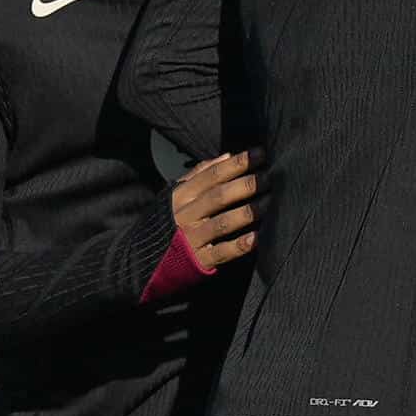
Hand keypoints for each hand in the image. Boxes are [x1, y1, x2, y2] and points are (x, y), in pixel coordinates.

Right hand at [172, 148, 264, 270]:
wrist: (147, 257)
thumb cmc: (171, 219)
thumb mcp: (177, 193)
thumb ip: (200, 173)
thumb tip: (227, 155)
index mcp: (181, 195)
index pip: (212, 175)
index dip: (237, 163)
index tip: (259, 154)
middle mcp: (186, 215)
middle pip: (219, 196)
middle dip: (246, 185)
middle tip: (269, 177)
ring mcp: (192, 238)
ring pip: (223, 223)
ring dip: (248, 212)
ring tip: (268, 202)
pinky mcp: (199, 260)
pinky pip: (221, 252)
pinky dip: (239, 246)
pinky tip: (256, 238)